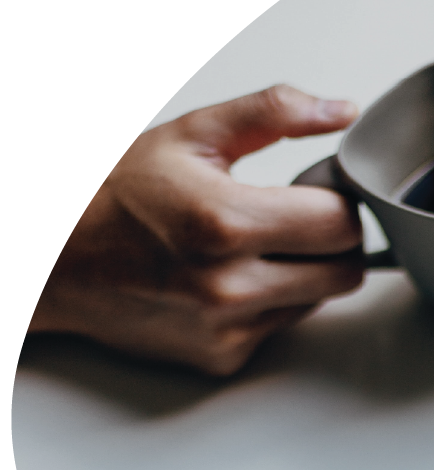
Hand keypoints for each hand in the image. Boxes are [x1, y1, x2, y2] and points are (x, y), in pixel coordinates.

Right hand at [29, 85, 363, 374]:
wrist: (53, 260)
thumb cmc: (114, 196)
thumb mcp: (191, 136)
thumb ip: (273, 114)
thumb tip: (339, 112)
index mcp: (227, 223)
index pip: (342, 224)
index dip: (340, 203)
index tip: (321, 193)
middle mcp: (229, 286)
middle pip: (344, 272)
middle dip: (333, 242)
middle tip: (299, 220)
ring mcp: (227, 329)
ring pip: (317, 301)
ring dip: (304, 274)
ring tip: (255, 248)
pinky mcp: (221, 357)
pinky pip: (281, 327)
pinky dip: (271, 304)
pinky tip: (232, 280)